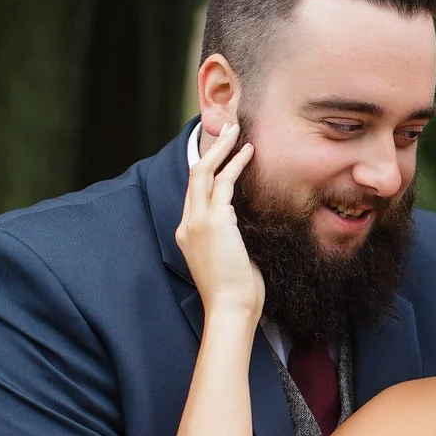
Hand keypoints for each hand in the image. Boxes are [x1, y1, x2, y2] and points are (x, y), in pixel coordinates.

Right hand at [176, 124, 262, 320]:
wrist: (230, 308)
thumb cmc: (236, 290)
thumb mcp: (230, 257)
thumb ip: (230, 237)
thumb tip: (246, 224)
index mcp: (187, 234)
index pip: (195, 193)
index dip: (208, 169)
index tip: (222, 154)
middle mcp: (187, 224)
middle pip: (195, 175)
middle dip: (211, 149)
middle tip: (228, 128)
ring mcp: (198, 222)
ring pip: (205, 173)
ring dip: (221, 148)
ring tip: (237, 130)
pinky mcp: (214, 221)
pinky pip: (224, 182)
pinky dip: (236, 163)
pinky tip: (249, 152)